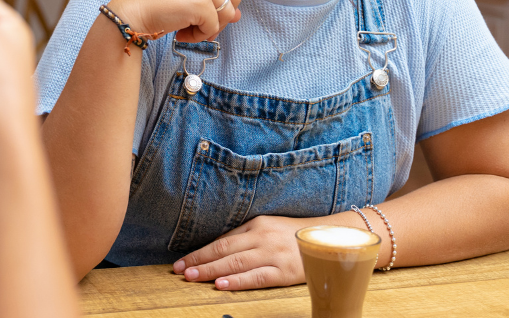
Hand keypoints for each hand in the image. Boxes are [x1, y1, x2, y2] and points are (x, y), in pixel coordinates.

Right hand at [107, 0, 285, 42]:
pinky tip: (181, 29)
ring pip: (228, 15)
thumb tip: (237, 16)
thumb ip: (214, 0)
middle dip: (219, 15)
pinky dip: (199, 35)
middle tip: (192, 19)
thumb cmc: (156, 5)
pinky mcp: (201, 1)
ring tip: (185, 24)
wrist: (132, 12)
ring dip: (209, 28)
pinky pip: (214, 27)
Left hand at [172, 215, 307, 290]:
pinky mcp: (284, 271)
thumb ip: (245, 238)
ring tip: (192, 276)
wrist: (328, 238)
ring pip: (235, 263)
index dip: (200, 252)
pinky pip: (256, 277)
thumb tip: (215, 250)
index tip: (182, 262)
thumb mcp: (267, 228)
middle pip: (224, 251)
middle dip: (199, 261)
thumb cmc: (293, 235)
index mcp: (255, 225)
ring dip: (211, 270)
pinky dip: (237, 280)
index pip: (221, 241)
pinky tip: (221, 284)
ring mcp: (273, 254)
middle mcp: (261, 238)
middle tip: (180, 270)